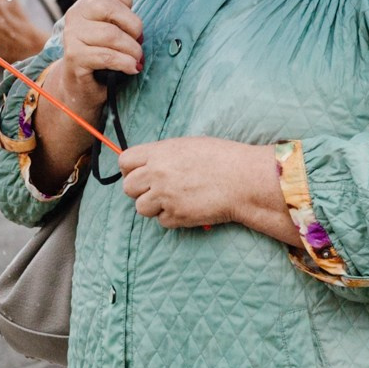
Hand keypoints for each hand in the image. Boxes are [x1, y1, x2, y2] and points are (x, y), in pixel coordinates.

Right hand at [49, 0, 143, 104]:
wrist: (80, 85)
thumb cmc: (101, 50)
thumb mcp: (114, 24)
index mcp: (88, 1)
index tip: (132, 10)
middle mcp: (77, 14)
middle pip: (110, 7)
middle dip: (133, 26)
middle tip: (138, 40)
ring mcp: (73, 35)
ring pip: (111, 35)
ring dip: (132, 50)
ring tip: (136, 58)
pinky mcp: (74, 57)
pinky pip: (107, 56)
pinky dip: (125, 63)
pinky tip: (131, 68)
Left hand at [116, 136, 298, 242]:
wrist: (244, 179)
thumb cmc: (223, 158)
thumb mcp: (188, 146)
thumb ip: (164, 155)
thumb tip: (148, 164)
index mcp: (159, 153)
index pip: (124, 161)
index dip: (130, 169)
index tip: (139, 173)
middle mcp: (157, 174)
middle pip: (128, 187)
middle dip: (140, 190)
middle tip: (156, 190)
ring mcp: (165, 196)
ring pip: (141, 208)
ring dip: (154, 206)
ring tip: (174, 200)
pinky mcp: (177, 216)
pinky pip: (162, 221)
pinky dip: (172, 218)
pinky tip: (188, 207)